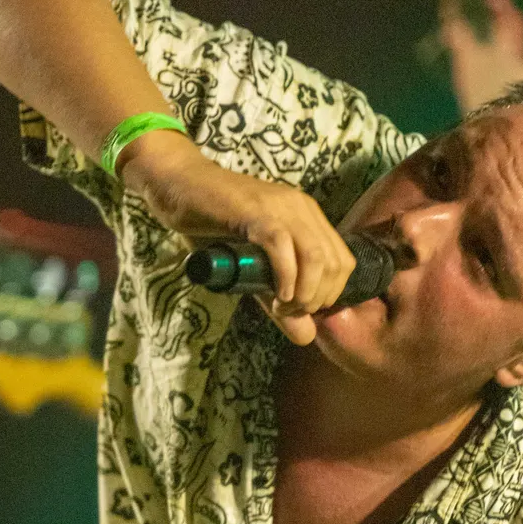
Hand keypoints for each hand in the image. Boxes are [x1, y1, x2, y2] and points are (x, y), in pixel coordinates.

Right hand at [121, 136, 354, 344]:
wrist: (178, 185)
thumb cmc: (211, 225)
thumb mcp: (251, 269)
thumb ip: (278, 300)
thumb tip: (307, 338)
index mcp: (308, 216)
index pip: (344, 262)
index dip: (330, 294)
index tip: (300, 310)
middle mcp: (301, 208)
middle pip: (335, 264)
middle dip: (318, 299)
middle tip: (288, 312)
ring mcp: (280, 207)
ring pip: (316, 257)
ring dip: (304, 292)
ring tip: (282, 306)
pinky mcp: (256, 212)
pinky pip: (283, 247)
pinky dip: (285, 277)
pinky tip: (275, 295)